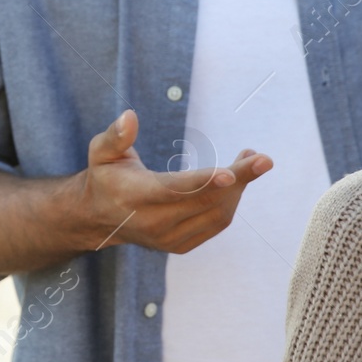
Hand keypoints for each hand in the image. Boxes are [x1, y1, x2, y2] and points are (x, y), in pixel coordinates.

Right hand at [76, 109, 272, 254]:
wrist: (99, 217)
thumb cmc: (106, 176)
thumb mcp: (101, 152)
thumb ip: (115, 136)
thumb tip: (129, 116)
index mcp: (134, 197)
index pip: (175, 190)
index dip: (204, 181)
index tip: (231, 173)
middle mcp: (152, 223)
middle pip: (205, 201)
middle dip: (238, 179)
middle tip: (262, 158)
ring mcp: (168, 239)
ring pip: (217, 214)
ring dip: (239, 188)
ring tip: (250, 161)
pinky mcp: (181, 246)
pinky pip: (216, 223)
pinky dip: (231, 201)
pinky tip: (235, 179)